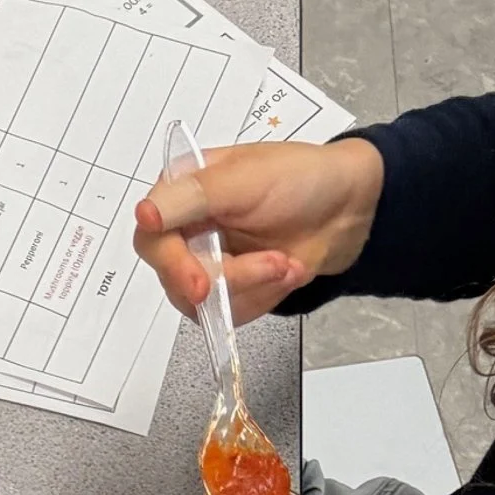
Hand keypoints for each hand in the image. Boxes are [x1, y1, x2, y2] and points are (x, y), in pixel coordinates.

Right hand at [133, 136, 384, 325]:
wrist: (350, 208)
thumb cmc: (303, 180)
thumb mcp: (247, 180)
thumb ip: (194, 196)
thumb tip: (145, 214)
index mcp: (183, 193)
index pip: (152, 238)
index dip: (172, 264)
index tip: (201, 282)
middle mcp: (187, 231)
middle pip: (177, 279)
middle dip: (232, 277)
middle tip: (273, 263)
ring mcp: (206, 264)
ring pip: (202, 304)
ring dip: (253, 287)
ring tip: (287, 262)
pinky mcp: (227, 291)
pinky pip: (227, 315)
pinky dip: (262, 298)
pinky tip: (284, 273)